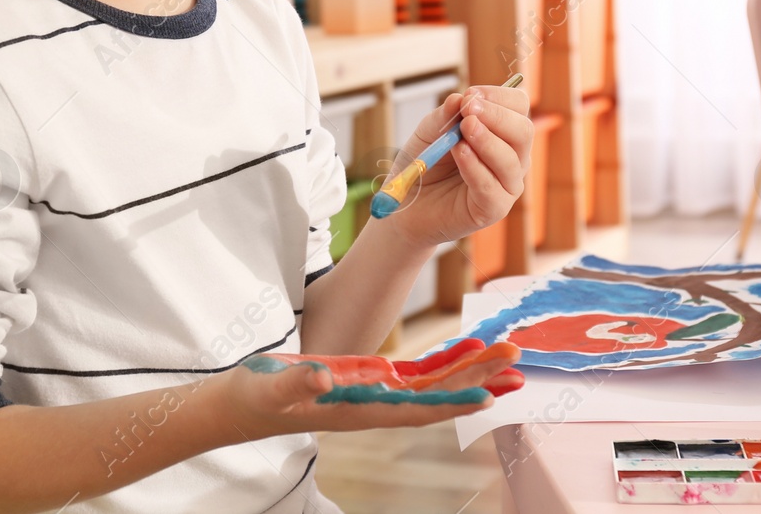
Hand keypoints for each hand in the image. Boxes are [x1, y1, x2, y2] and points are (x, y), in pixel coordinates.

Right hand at [217, 338, 522, 441]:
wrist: (243, 402)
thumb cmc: (254, 397)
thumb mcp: (269, 387)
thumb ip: (298, 383)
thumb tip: (325, 377)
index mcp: (356, 410)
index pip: (413, 410)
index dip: (450, 404)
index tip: (487, 397)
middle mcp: (374, 405)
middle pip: (436, 395)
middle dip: (477, 379)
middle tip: (517, 361)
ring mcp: (374, 393)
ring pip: (433, 384)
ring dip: (470, 370)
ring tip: (507, 356)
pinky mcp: (368, 380)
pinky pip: (416, 374)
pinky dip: (444, 362)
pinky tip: (468, 350)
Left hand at [375, 85, 532, 249]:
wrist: (406, 205)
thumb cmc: (424, 165)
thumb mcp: (429, 133)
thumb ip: (444, 116)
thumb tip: (461, 98)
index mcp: (503, 134)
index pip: (518, 107)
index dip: (499, 96)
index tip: (471, 94)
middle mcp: (512, 158)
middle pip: (523, 131)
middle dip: (497, 116)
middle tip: (469, 110)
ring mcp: (506, 185)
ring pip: (512, 160)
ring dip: (487, 140)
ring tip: (463, 131)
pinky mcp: (493, 209)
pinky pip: (492, 187)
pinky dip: (476, 167)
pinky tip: (460, 153)